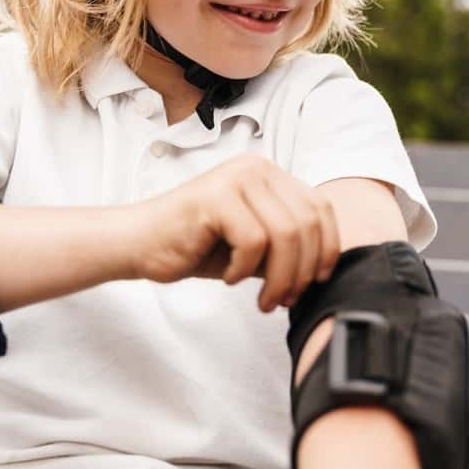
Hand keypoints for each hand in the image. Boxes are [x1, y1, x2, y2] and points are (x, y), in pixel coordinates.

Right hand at [136, 154, 340, 311]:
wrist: (140, 245)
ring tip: (262, 300)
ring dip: (279, 278)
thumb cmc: (197, 247)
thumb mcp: (255, 247)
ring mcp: (237, 177)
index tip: (315, 284)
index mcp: (271, 174)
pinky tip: (227, 277)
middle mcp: (258, 167)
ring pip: (285, 234)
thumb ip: (287, 248)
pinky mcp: (216, 196)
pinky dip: (244, 270)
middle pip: (308, 224)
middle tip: (282, 301)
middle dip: (302, 271)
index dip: (327, 250)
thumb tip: (326, 269)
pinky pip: (253, 241)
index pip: (321, 209)